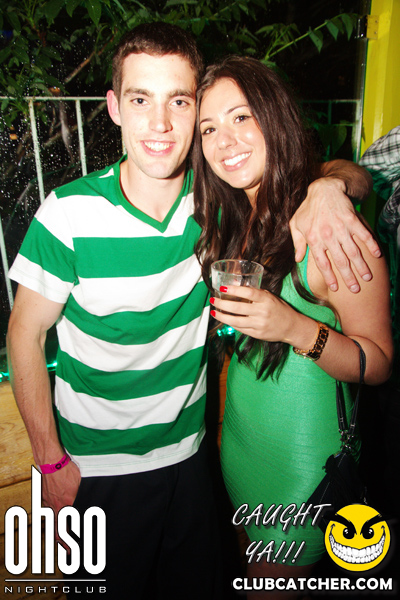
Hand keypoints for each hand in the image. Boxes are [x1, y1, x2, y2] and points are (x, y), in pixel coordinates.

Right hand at [41, 460, 80, 546]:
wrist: (52, 462)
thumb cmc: (67, 471)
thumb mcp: (81, 484)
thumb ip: (84, 496)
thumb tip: (90, 502)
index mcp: (66, 505)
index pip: (66, 528)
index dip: (69, 541)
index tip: (72, 550)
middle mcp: (55, 506)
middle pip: (57, 529)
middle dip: (62, 542)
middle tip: (67, 550)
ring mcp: (48, 501)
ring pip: (52, 520)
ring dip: (56, 530)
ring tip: (60, 537)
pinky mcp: (44, 495)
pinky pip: (48, 510)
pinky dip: (52, 516)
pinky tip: (55, 516)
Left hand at [210, 286, 315, 346]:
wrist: (291, 327)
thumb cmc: (279, 309)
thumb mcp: (269, 297)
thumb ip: (254, 293)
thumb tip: (235, 287)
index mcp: (266, 300)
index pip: (248, 292)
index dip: (234, 290)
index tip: (223, 288)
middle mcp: (262, 312)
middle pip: (237, 307)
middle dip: (222, 304)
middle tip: (214, 300)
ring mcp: (259, 324)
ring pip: (235, 321)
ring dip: (221, 316)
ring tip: (214, 311)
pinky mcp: (256, 334)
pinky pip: (239, 328)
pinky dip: (230, 323)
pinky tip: (224, 319)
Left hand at [289, 177, 380, 292]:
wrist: (323, 188)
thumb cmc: (308, 208)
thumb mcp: (296, 225)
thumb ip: (297, 243)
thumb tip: (298, 259)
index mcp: (314, 239)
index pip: (322, 263)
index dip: (329, 276)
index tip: (335, 288)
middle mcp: (328, 236)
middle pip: (340, 261)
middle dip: (348, 277)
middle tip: (355, 290)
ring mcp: (341, 228)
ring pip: (353, 251)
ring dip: (361, 266)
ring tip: (367, 278)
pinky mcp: (352, 220)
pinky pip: (363, 234)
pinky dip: (371, 245)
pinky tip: (377, 255)